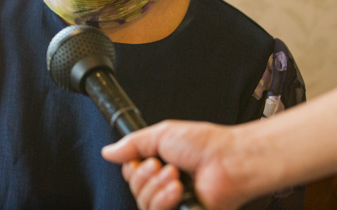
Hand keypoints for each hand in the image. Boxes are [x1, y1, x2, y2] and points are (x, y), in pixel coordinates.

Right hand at [102, 121, 257, 209]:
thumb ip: (133, 144)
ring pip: (143, 204)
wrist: (227, 162)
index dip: (133, 170)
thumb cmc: (205, 145)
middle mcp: (165, 183)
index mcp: (160, 163)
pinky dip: (163, 200)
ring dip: (156, 188)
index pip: (131, 175)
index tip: (146, 160)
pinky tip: (177, 189)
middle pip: (135, 190)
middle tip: (163, 165)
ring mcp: (173, 201)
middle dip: (146, 177)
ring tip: (174, 175)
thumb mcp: (162, 134)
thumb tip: (108, 151)